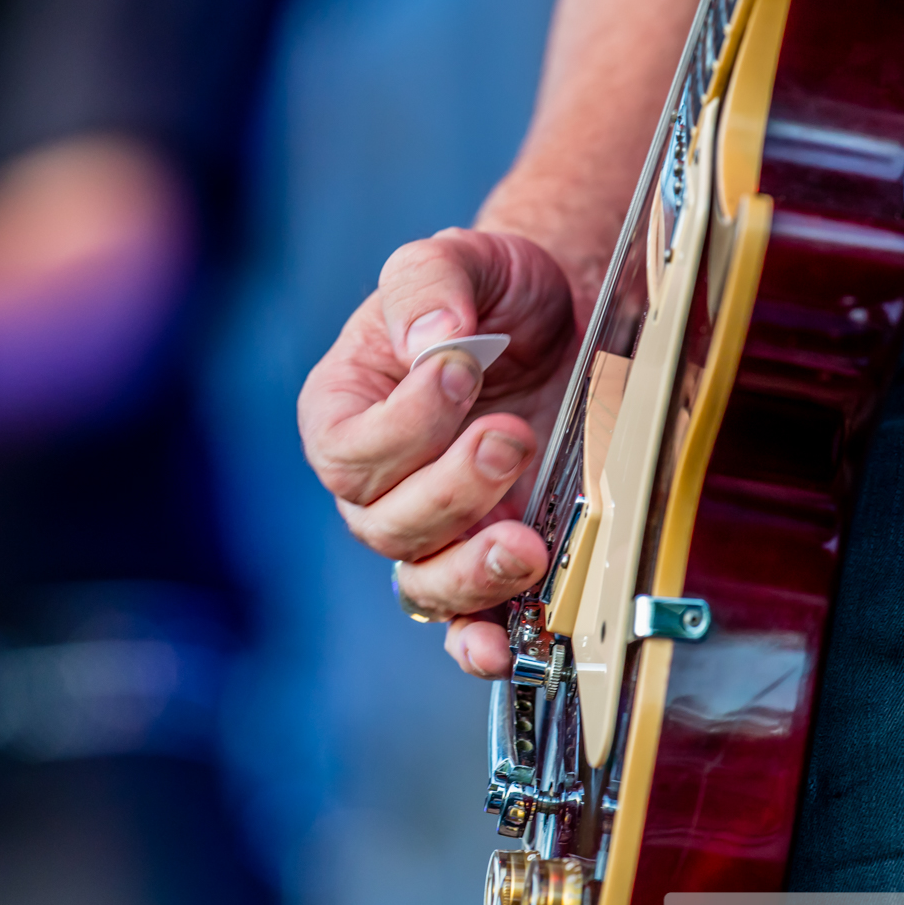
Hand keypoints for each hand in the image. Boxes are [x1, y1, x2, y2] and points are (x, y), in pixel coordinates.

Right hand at [299, 228, 575, 676]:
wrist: (560, 323)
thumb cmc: (491, 293)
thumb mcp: (456, 257)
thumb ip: (430, 282)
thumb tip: (433, 342)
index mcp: (343, 412)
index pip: (349, 448)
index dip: (403, 424)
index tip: (462, 371)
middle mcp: (377, 485)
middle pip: (384, 523)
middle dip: (450, 491)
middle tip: (511, 436)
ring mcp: (434, 532)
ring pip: (422, 582)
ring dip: (471, 571)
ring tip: (525, 543)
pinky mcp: (489, 560)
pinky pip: (466, 622)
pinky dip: (481, 642)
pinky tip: (504, 647)